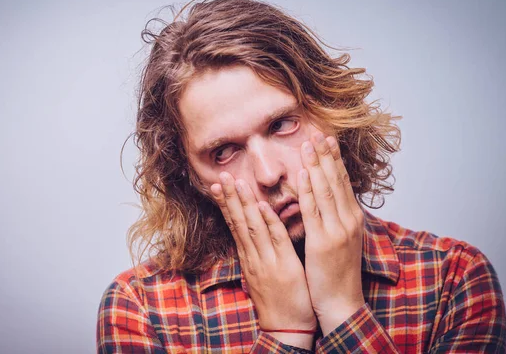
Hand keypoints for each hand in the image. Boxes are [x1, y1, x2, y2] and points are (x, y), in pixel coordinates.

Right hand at [211, 173, 316, 348]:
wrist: (287, 328)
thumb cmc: (278, 300)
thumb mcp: (262, 274)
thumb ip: (258, 253)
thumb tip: (256, 233)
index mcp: (249, 257)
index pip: (234, 225)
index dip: (226, 203)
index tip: (218, 184)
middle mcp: (253, 256)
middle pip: (238, 222)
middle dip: (230, 198)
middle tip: (221, 176)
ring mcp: (266, 261)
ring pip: (253, 227)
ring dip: (244, 203)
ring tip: (236, 182)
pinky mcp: (284, 266)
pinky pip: (275, 240)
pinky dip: (268, 222)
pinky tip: (262, 206)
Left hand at [298, 133, 364, 334]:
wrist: (341, 302)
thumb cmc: (338, 272)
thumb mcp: (342, 240)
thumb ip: (336, 218)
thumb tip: (329, 198)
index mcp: (352, 219)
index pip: (343, 182)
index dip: (334, 159)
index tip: (327, 139)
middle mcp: (348, 221)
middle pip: (336, 181)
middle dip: (327, 155)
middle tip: (318, 132)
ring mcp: (338, 231)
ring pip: (326, 190)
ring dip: (316, 165)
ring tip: (309, 144)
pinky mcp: (324, 242)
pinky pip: (314, 211)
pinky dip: (308, 191)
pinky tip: (302, 175)